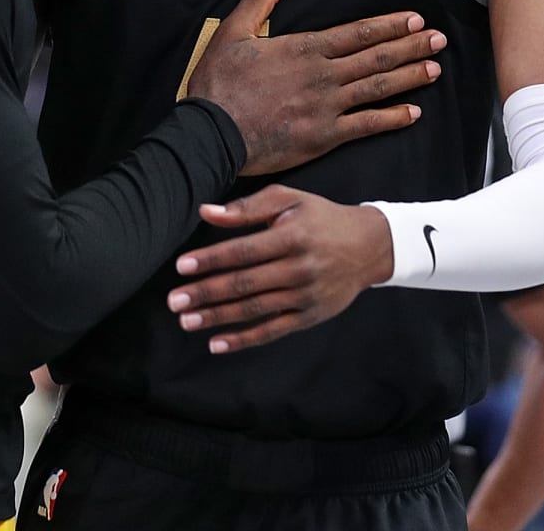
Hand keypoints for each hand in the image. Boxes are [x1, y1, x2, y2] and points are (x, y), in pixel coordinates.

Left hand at [164, 185, 390, 353]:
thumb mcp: (289, 200)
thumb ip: (248, 208)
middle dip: (206, 292)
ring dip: (217, 317)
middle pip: (245, 284)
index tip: (181, 266)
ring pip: (254, 309)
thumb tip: (207, 212)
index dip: (211, 259)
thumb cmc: (321, 218)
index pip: (244, 251)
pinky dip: (243, 340)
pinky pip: (272, 331)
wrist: (369, 246)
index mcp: (292, 236)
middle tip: (174, 300)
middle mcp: (299, 268)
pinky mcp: (309, 316)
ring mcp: (305, 295)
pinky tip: (216, 343)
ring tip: (186, 320)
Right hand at [188, 0, 444, 175]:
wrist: (211, 133)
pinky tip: (413, 113)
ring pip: (377, 88)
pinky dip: (391, 119)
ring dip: (408, 77)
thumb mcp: (233, 33)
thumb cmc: (218, 85)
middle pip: (375, 57)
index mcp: (304, 49)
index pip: (356, 33)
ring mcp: (326, 107)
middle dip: (410, 46)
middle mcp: (322, 75)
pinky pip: (366, 126)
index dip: (388, 25)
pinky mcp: (323, 137)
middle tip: (438, 39)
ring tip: (435, 69)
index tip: (413, 19)